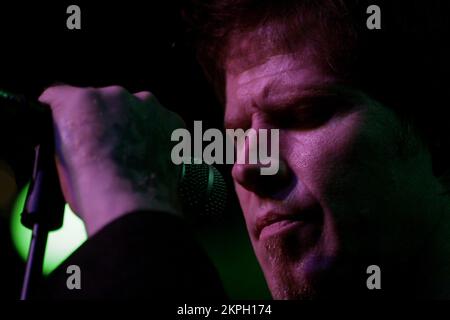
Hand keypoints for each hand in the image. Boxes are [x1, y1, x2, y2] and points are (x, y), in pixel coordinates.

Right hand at [39, 85, 183, 235]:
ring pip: (137, 109)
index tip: (69, 125)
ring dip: (134, 125)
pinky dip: (158, 135)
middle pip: (105, 101)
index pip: (62, 95)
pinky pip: (162, 121)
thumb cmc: (92, 191)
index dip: (64, 113)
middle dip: (104, 120)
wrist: (132, 207)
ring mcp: (147, 105)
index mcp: (78, 102)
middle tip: (108, 149)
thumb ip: (67, 140)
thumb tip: (77, 141)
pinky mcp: (172, 119)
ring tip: (134, 157)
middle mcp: (114, 94)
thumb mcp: (60, 163)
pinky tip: (153, 158)